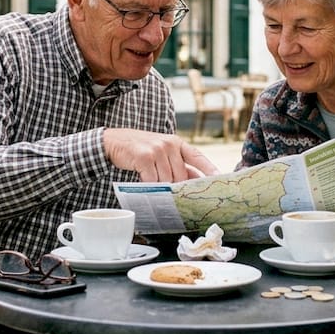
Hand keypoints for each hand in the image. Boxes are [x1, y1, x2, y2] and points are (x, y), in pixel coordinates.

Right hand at [103, 128, 219, 181]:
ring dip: (160, 186)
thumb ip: (177, 164)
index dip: (210, 168)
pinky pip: (152, 180)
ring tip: (151, 182)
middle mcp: (169, 144)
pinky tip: (143, 180)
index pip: (198, 156)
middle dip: (176, 187)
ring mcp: (157, 150)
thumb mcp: (161, 152)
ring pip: (167, 180)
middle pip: (181, 175)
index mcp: (177, 143)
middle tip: (170, 193)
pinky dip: (148, 184)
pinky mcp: (144, 157)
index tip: (221, 178)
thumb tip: (194, 180)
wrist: (113, 141)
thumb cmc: (140, 149)